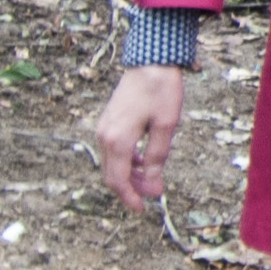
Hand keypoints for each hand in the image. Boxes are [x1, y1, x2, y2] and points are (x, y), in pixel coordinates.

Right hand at [94, 67, 185, 207]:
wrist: (150, 60)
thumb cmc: (160, 90)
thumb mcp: (166, 126)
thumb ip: (157, 156)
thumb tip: (153, 183)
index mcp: (117, 139)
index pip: (118, 180)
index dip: (130, 197)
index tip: (143, 208)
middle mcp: (104, 135)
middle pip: (112, 174)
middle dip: (132, 187)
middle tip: (154, 193)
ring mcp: (104, 127)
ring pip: (112, 162)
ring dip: (130, 174)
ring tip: (152, 178)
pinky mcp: (109, 120)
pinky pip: (113, 149)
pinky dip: (127, 160)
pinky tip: (144, 160)